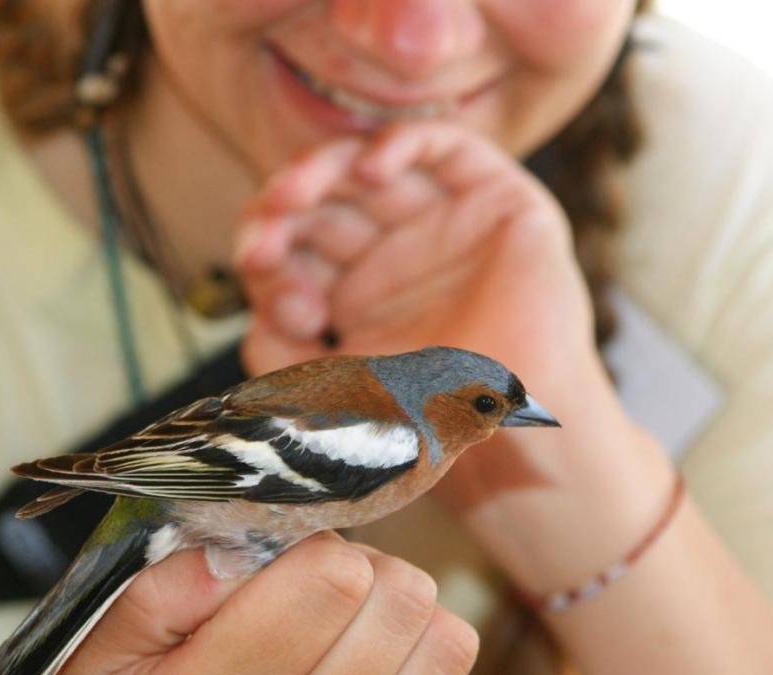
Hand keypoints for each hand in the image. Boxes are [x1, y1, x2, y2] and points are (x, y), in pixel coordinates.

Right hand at [0, 534, 477, 674]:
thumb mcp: (97, 654)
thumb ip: (168, 583)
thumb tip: (255, 539)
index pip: (330, 579)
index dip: (320, 546)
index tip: (293, 559)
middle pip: (400, 606)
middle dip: (371, 572)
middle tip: (329, 587)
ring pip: (445, 651)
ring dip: (406, 620)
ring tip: (354, 629)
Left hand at [234, 122, 623, 513]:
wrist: (515, 434)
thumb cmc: (435, 422)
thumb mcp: (334, 393)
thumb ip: (281, 359)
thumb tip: (257, 317)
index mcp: (350, 291)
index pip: (291, 247)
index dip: (271, 265)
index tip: (284, 312)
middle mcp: (392, 250)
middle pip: (320, 201)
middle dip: (281, 215)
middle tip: (264, 244)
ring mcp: (441, 221)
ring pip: (368, 165)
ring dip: (320, 172)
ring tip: (292, 198)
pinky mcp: (497, 200)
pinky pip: (444, 146)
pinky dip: (400, 143)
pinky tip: (367, 169)